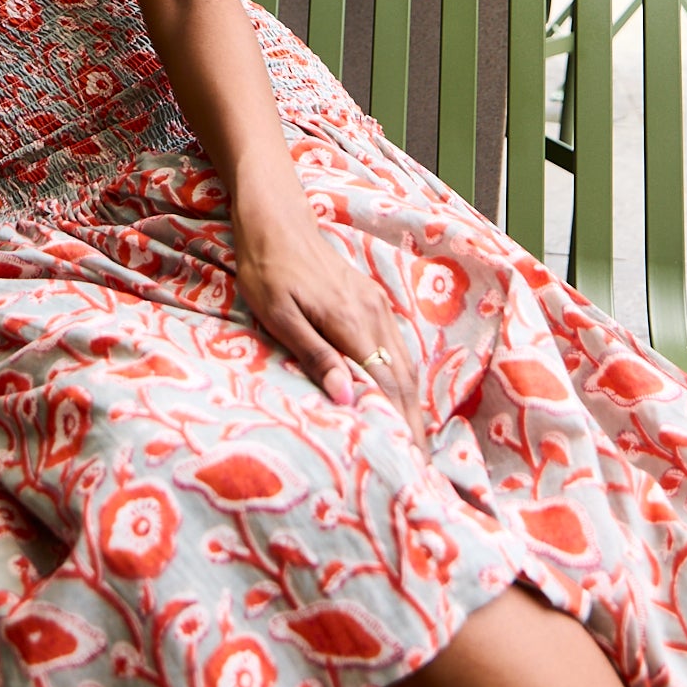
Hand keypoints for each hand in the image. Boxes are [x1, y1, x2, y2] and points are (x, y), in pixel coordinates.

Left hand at [235, 190, 427, 445]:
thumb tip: (346, 399)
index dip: (400, 424)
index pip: (387, 386)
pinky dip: (404, 379)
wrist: (276, 220)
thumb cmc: (268, 269)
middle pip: (404, 379)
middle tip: (418, 466)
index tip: (409, 461)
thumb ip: (315, 355)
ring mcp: (376, 306)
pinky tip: (400, 396)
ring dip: (412, 403)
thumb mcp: (280, 315)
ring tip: (414, 441)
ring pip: (405, 363)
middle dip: (414, 423)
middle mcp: (374, 316)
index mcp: (352, 323)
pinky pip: (397, 347)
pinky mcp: (372, 301)